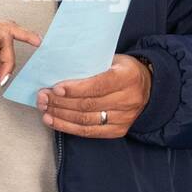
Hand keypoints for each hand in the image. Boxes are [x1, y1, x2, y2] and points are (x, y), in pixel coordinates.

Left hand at [37, 54, 151, 137]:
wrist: (149, 87)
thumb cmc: (124, 70)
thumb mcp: (113, 59)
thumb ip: (91, 64)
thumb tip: (60, 69)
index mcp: (127, 77)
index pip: (98, 85)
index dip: (75, 89)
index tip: (56, 88)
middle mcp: (128, 99)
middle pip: (88, 104)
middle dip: (61, 102)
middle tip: (43, 97)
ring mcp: (124, 118)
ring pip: (86, 120)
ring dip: (60, 115)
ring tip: (45, 109)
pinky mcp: (118, 130)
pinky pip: (89, 132)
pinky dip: (68, 127)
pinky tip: (54, 121)